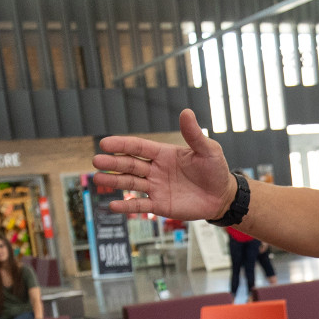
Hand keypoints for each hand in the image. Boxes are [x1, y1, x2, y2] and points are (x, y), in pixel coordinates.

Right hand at [91, 109, 236, 219]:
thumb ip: (194, 134)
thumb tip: (186, 112)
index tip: (105, 143)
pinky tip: (112, 205)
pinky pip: (140, 205)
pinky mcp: (160, 205)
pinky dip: (126, 206)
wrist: (222, 196)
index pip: (138, 147)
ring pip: (130, 183)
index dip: (122, 145)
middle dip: (113, 163)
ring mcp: (156, 187)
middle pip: (130, 164)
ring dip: (113, 181)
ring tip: (97, 179)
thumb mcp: (207, 150)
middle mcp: (156, 169)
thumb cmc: (215, 170)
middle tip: (96, 161)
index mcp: (164, 154)